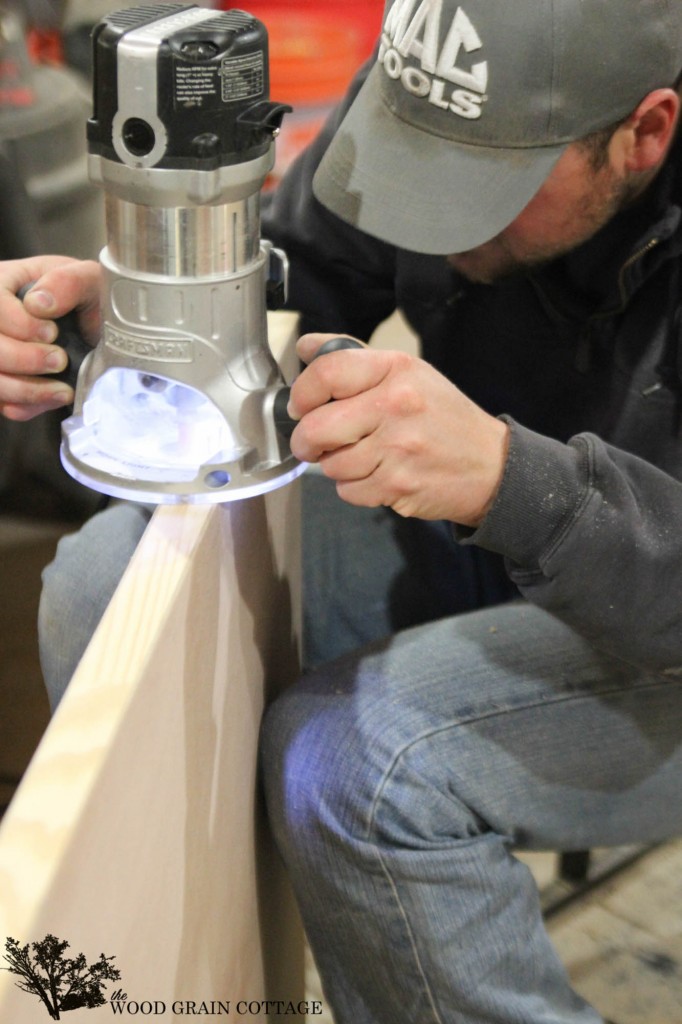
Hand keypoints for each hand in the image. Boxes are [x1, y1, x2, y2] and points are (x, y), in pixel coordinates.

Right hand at [0, 256, 100, 420]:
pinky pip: (5, 404)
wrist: (101, 331)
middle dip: (24, 359)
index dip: (20, 325)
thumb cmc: (90, 299)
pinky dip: (29, 406)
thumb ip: (68, 281)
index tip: (53, 332)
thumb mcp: (88, 279)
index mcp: (4, 283)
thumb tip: (39, 304)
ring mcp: (0, 354)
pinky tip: (54, 396)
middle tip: (59, 360)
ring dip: (26, 389)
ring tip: (62, 388)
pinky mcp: (8, 384)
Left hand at [288, 333, 509, 526]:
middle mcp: (396, 405)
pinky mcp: (398, 484)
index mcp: (396, 370)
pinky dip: (354, 488)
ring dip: (336, 466)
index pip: (326, 373)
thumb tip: (306, 347)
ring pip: (330, 464)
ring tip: (362, 457)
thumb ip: (354, 358)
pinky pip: (348, 491)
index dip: (302, 393)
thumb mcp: (408, 373)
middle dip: (305, 440)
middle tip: (313, 442)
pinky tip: (376, 475)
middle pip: (316, 427)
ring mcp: (398, 448)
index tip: (300, 406)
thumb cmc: (444, 418)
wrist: (491, 465)